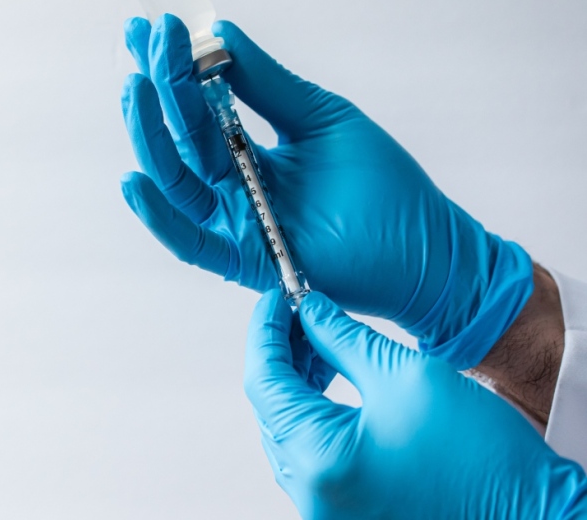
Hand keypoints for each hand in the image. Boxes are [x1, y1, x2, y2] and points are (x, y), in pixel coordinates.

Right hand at [120, 14, 531, 368]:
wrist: (424, 246)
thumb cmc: (381, 185)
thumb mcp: (319, 116)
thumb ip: (267, 84)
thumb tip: (222, 34)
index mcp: (248, 151)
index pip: (199, 106)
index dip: (174, 68)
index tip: (154, 28)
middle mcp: (233, 186)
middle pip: (180, 138)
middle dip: (159, 89)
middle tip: (146, 43)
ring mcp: (235, 222)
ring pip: (176, 181)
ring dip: (150, 136)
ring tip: (136, 90)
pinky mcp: (244, 259)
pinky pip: (190, 241)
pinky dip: (159, 216)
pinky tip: (135, 181)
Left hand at [244, 290, 586, 519]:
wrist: (532, 513)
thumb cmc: (483, 458)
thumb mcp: (406, 375)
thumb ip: (343, 339)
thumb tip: (309, 311)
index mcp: (321, 458)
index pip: (264, 382)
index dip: (265, 331)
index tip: (275, 298)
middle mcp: (312, 493)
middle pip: (270, 407)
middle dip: (280, 354)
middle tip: (300, 314)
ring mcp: (325, 508)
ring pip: (286, 430)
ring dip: (295, 383)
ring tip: (319, 343)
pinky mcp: (343, 511)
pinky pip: (309, 454)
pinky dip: (312, 414)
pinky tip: (329, 381)